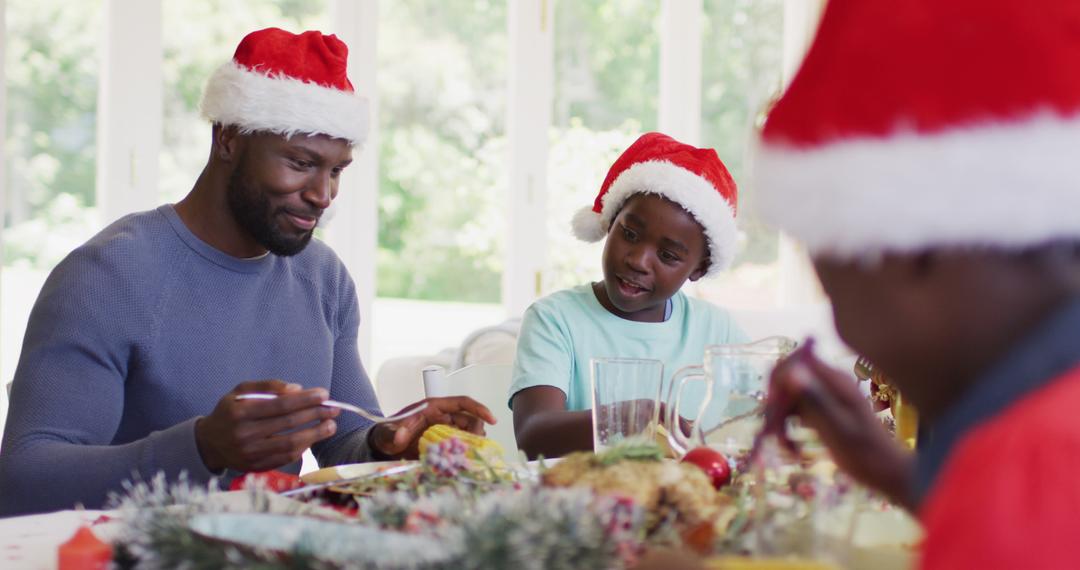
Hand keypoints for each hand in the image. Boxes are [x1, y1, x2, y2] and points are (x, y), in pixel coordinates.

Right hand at [195, 380, 339, 472]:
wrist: (209, 443)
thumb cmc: (230, 412)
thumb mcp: (241, 391)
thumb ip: (268, 387)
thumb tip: (297, 389)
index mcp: (240, 412)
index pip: (280, 405)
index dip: (305, 400)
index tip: (324, 394)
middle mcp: (244, 435)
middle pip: (288, 424)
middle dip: (315, 415)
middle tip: (334, 409)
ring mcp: (250, 454)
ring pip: (290, 444)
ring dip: (315, 434)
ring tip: (331, 425)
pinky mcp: (256, 467)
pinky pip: (285, 458)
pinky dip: (303, 448)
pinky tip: (313, 438)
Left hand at [369, 396, 496, 458]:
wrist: (384, 445)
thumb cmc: (387, 432)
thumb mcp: (388, 432)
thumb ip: (394, 434)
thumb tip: (399, 438)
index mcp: (434, 407)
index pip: (463, 403)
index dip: (479, 409)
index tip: (492, 420)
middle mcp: (443, 417)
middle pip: (470, 420)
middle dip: (478, 432)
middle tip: (476, 447)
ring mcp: (445, 430)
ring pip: (469, 434)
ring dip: (473, 443)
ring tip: (470, 455)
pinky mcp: (444, 443)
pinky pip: (461, 446)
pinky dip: (466, 452)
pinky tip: (465, 461)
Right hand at [769, 342, 914, 508]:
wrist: (888, 472)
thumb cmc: (867, 455)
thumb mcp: (838, 429)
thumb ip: (815, 400)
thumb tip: (792, 371)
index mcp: (835, 382)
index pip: (795, 361)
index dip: (778, 381)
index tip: (775, 409)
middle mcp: (828, 383)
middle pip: (787, 380)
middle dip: (776, 407)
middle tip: (776, 436)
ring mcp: (825, 396)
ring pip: (787, 398)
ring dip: (780, 422)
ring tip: (788, 448)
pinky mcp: (822, 410)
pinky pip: (795, 411)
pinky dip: (789, 429)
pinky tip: (794, 448)